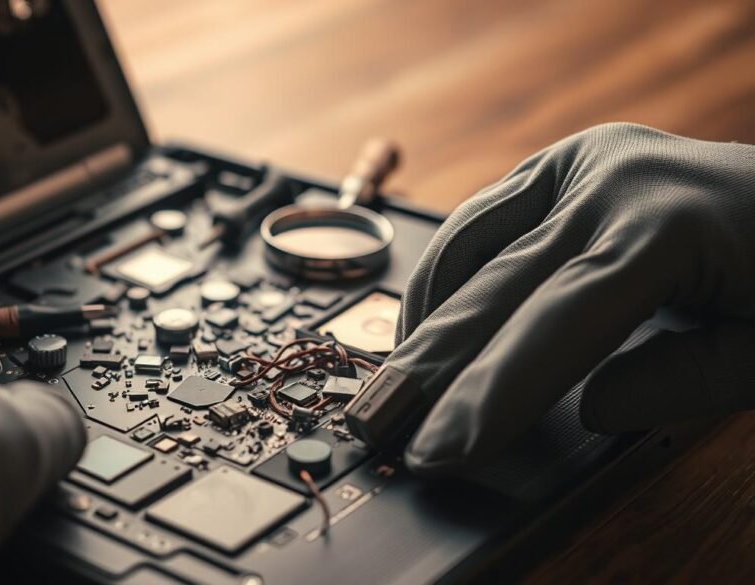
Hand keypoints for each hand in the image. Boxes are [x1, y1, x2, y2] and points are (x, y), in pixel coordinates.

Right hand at [386, 122, 754, 474]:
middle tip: (380, 422)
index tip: (442, 446)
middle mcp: (611, 182)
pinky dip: (451, 267)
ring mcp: (584, 161)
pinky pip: (487, 215)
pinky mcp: (569, 160)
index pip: (556, 322)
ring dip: (428, 313)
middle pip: (496, 286)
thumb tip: (589, 409)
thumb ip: (683, 382)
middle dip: (432, 364)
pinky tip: (432, 314)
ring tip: (399, 376)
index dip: (491, 391)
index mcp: (665, 227)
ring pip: (474, 241)